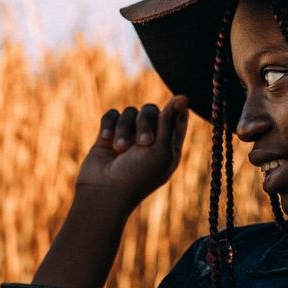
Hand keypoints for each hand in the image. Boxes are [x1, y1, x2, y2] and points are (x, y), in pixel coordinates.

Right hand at [75, 96, 189, 209]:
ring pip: (129, 112)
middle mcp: (150, 139)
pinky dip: (109, 125)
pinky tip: (106, 141)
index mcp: (168, 145)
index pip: (177, 117)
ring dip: (123, 129)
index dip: (175, 110)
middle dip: (145, 122)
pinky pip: (111, 115)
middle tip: (143, 143)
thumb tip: (183, 96)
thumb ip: (170, 122)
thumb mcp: (160, 150)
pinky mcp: (108, 135)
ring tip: (120, 149)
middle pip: (150, 110)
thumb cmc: (137, 176)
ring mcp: (128, 137)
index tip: (177, 103)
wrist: (103, 191)